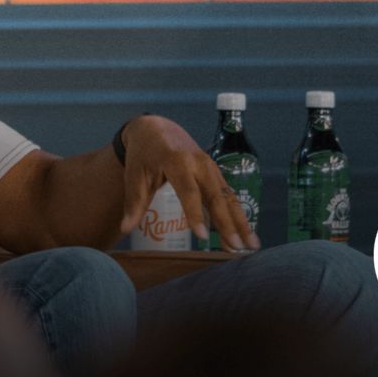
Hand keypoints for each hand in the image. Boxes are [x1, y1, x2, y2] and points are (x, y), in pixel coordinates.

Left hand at [113, 116, 258, 251]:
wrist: (156, 129)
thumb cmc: (143, 154)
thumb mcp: (134, 175)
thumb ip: (134, 202)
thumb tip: (124, 229)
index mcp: (177, 161)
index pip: (188, 191)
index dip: (195, 215)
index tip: (202, 237)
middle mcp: (199, 163)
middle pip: (216, 196)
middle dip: (228, 223)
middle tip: (236, 247)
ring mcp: (210, 167)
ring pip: (228, 197)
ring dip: (241, 222)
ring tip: (252, 245)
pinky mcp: (215, 172)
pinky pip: (228, 195)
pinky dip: (238, 215)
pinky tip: (246, 233)